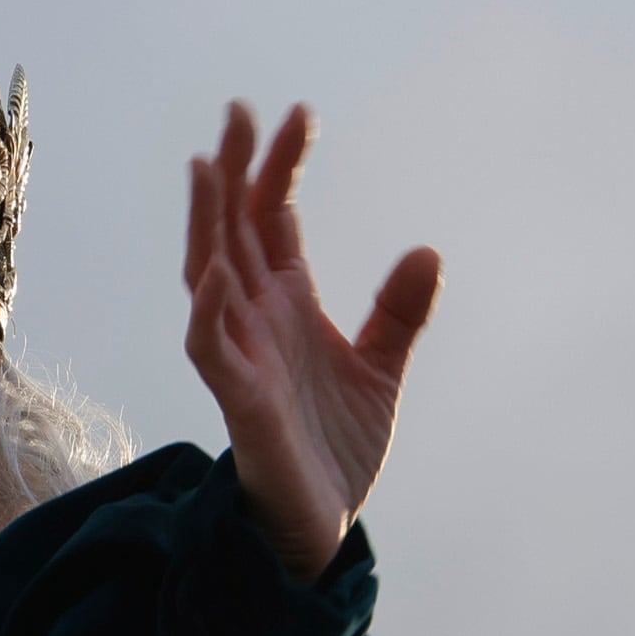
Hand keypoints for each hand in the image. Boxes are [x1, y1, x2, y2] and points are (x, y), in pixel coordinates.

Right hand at [184, 102, 441, 581]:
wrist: (323, 527)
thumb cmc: (336, 447)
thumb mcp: (381, 371)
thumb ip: (398, 314)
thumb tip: (428, 251)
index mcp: (287, 303)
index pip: (273, 217)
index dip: (281, 166)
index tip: (300, 113)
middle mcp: (256, 319)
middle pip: (235, 228)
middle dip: (236, 170)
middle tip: (240, 108)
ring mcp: (242, 355)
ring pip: (209, 274)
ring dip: (206, 222)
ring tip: (209, 165)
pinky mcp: (239, 400)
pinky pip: (210, 348)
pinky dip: (208, 311)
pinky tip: (213, 272)